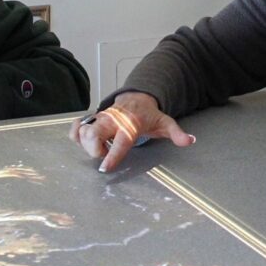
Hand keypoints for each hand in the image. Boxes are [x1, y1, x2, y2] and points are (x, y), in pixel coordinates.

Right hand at [69, 91, 195, 172]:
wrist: (136, 97)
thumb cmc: (149, 114)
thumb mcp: (165, 123)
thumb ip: (176, 133)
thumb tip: (189, 141)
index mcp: (130, 124)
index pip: (120, 141)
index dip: (112, 155)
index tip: (105, 168)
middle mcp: (112, 120)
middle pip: (93, 134)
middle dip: (93, 149)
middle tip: (103, 156)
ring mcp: (100, 118)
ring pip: (83, 131)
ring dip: (86, 145)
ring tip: (100, 149)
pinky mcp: (92, 119)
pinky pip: (77, 127)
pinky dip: (76, 135)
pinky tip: (84, 141)